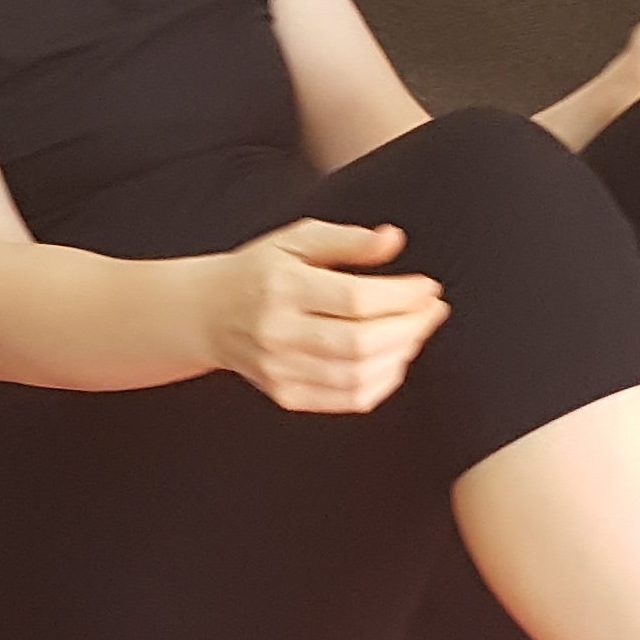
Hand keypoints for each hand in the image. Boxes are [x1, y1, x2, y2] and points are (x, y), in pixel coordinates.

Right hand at [208, 219, 448, 414]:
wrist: (206, 314)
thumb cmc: (259, 272)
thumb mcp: (297, 240)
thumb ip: (348, 240)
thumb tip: (393, 240)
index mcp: (282, 288)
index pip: (356, 299)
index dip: (402, 296)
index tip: (428, 288)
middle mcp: (278, 332)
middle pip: (361, 342)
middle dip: (410, 327)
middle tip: (432, 311)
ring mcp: (280, 369)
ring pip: (358, 376)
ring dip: (401, 356)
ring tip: (415, 333)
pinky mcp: (285, 394)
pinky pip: (346, 399)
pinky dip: (381, 383)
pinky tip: (394, 361)